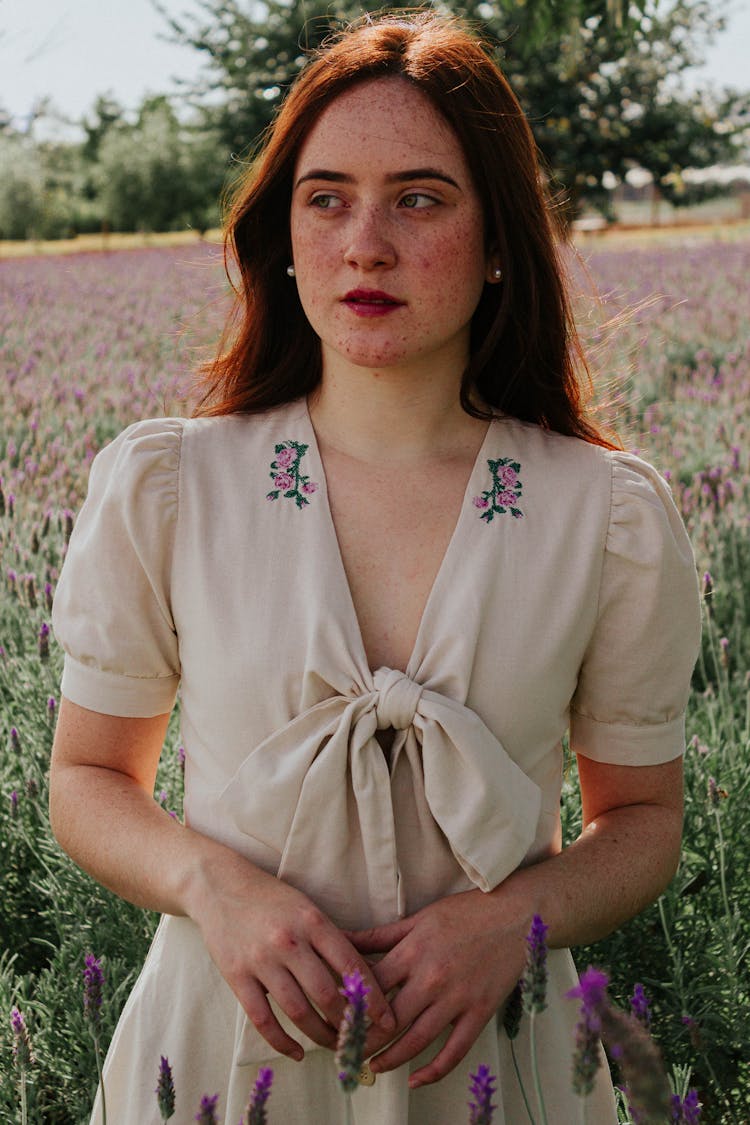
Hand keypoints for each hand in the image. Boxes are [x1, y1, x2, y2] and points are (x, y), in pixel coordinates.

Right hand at [188, 847, 395, 1060]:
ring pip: (298, 1011)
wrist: (220, 886)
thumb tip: (368, 974)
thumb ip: (333, 939)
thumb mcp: (307, 909)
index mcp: (312, 921)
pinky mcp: (236, 976)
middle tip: (362, 1039)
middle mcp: (289, 941)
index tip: (387, 1020)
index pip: (350, 965)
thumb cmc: (272, 899)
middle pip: (326, 994)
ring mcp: (260, 960)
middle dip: (348, 1023)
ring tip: (335, 1047)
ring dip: (320, 1036)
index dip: (373, 997)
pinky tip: (297, 1053)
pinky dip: (282, 1042)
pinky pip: (263, 1020)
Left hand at [349, 888, 529, 1087]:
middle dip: (365, 1040)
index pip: (372, 987)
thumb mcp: (418, 918)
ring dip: (391, 1059)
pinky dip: (434, 1071)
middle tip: (348, 1052)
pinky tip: (416, 1079)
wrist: (514, 914)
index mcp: (413, 951)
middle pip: (389, 1020)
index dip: (351, 1006)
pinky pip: (454, 1051)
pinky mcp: (480, 1012)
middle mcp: (432, 977)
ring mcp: (457, 998)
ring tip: (373, 1066)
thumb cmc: (465, 912)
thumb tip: (340, 938)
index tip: (337, 1019)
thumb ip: (378, 935)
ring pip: (416, 1040)